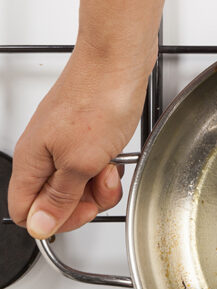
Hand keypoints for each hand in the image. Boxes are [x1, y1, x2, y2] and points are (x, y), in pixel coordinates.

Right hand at [8, 44, 151, 238]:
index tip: (79, 211)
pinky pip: (93, 166)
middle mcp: (43, 153)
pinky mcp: (85, 136)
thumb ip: (59, 197)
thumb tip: (38, 225)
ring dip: (99, 185)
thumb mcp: (80, 162)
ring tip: (109, 165)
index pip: (25, 210)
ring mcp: (64, 144)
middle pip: (56, 201)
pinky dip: (107, 166)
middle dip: (84, 202)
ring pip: (78, 185)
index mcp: (31, 162)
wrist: (119, 63)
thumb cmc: (99, 101)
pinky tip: (115, 156)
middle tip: (99, 184)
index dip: (54, 220)